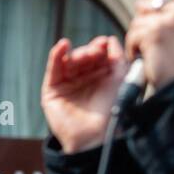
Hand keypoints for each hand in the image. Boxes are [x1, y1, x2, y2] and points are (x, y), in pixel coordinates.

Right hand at [41, 35, 127, 153]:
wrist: (96, 133)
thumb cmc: (112, 108)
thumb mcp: (120, 78)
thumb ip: (117, 57)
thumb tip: (110, 39)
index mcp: (101, 77)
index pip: (98, 56)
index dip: (100, 48)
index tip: (104, 43)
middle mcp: (84, 80)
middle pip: (84, 57)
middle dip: (90, 52)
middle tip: (96, 52)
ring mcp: (68, 84)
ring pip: (69, 61)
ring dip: (77, 54)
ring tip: (85, 56)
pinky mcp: (52, 90)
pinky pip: (53, 69)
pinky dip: (57, 55)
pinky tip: (62, 46)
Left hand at [125, 0, 173, 91]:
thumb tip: (146, 0)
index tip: (149, 9)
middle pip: (147, 3)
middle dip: (144, 21)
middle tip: (150, 40)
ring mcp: (170, 19)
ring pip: (137, 21)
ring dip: (138, 38)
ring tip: (149, 53)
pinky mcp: (155, 31)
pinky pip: (132, 35)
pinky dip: (133, 49)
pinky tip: (145, 58)